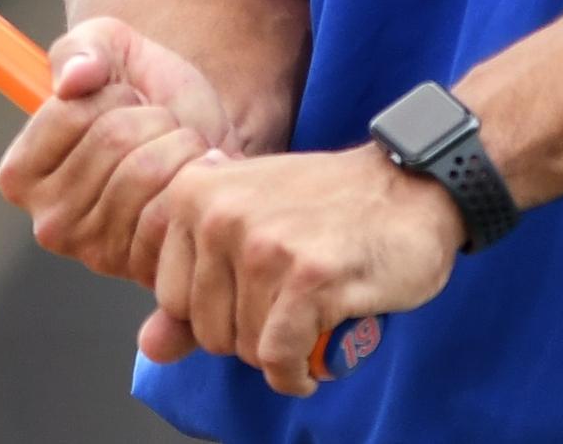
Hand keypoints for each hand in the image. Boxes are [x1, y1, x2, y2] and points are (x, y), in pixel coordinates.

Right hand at [0, 18, 235, 286]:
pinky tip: (197, 179)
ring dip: (178, 143)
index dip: (111, 93)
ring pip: (146, 169)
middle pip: (111, 140)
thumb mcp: (111, 47)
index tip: (122, 100)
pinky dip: (198, 176)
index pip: (68, 113)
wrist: (207, 141)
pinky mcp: (144, 266)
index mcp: (21, 174)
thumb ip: (82, 48)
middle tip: (159, 126)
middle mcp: (49, 221)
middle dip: (150, 117)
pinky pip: (175, 204)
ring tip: (179, 148)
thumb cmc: (149, 94)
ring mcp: (96, 250)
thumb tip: (72, 78)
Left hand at [142, 145, 460, 396]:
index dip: (215, 312)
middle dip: (248, 337)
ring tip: (308, 322)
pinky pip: (279, 360)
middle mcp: (220, 214)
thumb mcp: (250, 231)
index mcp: (194, 193)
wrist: (411, 187)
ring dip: (280, 353)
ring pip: (245, 348)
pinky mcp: (308, 279)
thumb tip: (151, 347)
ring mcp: (264, 245)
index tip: (254, 294)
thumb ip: (195, 290)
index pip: (170, 298)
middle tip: (287, 309)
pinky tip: (312, 364)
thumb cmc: (329, 209)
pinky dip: (296, 375)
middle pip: (207, 329)